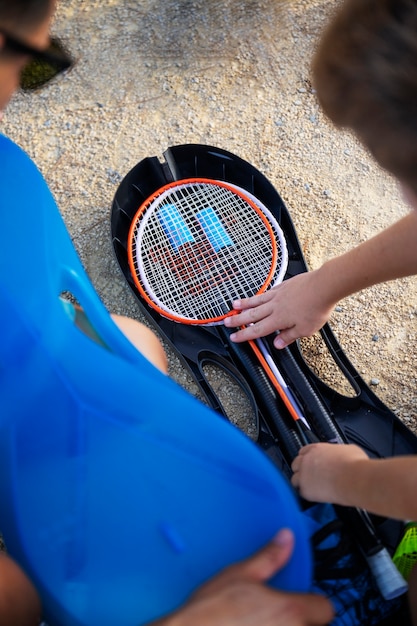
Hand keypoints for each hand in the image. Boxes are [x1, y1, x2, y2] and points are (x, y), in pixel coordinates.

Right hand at [151, 528, 332, 625]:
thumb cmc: (212, 610)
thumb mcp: (241, 574)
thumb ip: (270, 557)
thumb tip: (286, 539)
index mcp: (291, 611)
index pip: (326, 609)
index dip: (315, 602)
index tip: (303, 599)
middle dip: (303, 621)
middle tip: (280, 614)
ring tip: (265, 623)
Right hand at [223, 270, 334, 348]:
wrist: (323, 286)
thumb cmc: (316, 307)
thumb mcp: (305, 329)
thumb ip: (289, 336)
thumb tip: (277, 343)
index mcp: (278, 320)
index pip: (257, 330)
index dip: (244, 335)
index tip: (234, 337)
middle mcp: (274, 307)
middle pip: (252, 315)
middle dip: (238, 320)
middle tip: (226, 322)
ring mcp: (278, 294)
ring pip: (257, 301)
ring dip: (244, 304)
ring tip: (234, 305)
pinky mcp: (283, 286)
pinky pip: (267, 292)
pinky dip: (259, 295)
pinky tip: (257, 295)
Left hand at [291, 443, 368, 504]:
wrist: (355, 479)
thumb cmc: (355, 465)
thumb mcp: (348, 449)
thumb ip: (338, 452)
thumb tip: (342, 455)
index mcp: (316, 449)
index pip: (303, 452)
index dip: (307, 458)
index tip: (312, 463)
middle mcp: (306, 460)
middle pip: (295, 464)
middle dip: (301, 470)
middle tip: (310, 476)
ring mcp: (304, 475)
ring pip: (295, 479)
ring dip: (301, 483)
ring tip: (312, 487)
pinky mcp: (306, 489)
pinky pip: (301, 492)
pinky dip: (307, 494)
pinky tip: (315, 495)